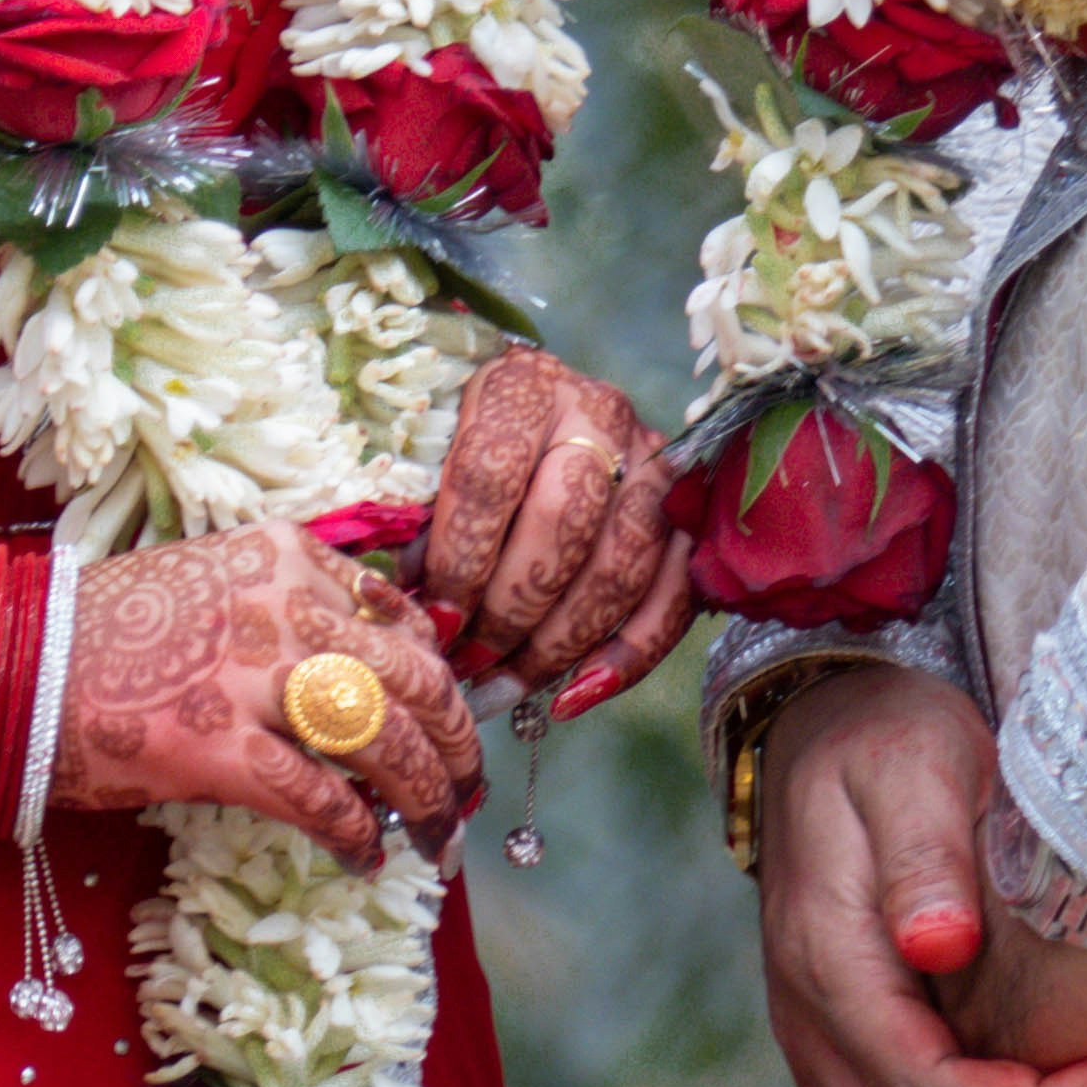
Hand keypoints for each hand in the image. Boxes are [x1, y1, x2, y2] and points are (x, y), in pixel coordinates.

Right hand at [51, 521, 482, 869]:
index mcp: (284, 556)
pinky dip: (356, 836)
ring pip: (385, 740)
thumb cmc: (101, 631)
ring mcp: (252, 677)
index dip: (436, 677)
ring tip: (435, 841)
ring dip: (427, 800)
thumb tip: (363, 673)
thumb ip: (287, 605)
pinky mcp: (218, 748)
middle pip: (415, 676)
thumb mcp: (210, 580)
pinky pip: (321, 800)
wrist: (8, 662)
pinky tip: (364, 859)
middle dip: (457, 745)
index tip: (444, 723)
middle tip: (464, 794)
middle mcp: (283, 606)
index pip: (399, 613)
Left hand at [413, 349, 696, 709]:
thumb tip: (400, 602)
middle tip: (468, 662)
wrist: (538, 412)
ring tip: (504, 688)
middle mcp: (598, 414)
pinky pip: (671, 598)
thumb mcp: (427, 454)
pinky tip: (572, 698)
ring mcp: (652, 462)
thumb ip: (415, 517)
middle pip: (566, 522)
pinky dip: (626, 659)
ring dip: (559, 643)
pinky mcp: (686, 514)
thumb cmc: (462, 440)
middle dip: (511, 609)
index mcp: (523, 387)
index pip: (492, 474)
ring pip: (621, 565)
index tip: (433, 619)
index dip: (461, 558)